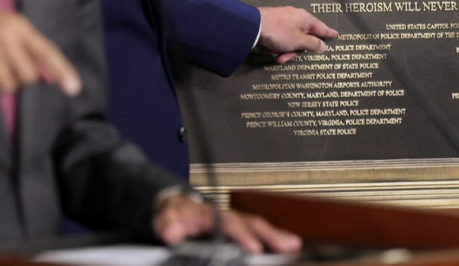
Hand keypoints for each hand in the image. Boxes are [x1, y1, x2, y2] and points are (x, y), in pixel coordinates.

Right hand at [0, 3, 81, 96]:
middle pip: (29, 77)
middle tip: (5, 65)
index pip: (47, 51)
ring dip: (0, 84)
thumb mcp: (7, 29)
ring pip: (9, 87)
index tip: (74, 88)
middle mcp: (4, 36)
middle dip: (20, 78)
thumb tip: (51, 78)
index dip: (62, 71)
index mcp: (18, 25)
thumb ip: (30, 51)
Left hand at [153, 193, 300, 253]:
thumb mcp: (165, 219)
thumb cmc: (174, 215)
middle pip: (252, 224)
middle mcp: (227, 216)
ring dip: (276, 237)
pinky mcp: (238, 233)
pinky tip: (285, 250)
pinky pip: (258, 235)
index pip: (229, 223)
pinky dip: (272, 242)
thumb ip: (168, 225)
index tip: (254, 248)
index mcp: (210, 213)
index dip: (243, 236)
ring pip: (258, 228)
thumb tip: (173, 232)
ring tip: (293, 247)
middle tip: (288, 246)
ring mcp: (234, 224)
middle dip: (271, 234)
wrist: (174, 208)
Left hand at [258, 6, 337, 64]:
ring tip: (278, 56)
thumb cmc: (278, 31)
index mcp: (305, 18)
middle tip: (288, 57)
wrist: (253, 27)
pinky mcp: (273, 25)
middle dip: (296, 51)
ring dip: (285, 51)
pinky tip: (271, 50)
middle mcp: (295, 18)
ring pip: (291, 41)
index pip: (321, 28)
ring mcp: (283, 21)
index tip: (335, 34)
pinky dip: (277, 47)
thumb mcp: (299, 41)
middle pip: (303, 38)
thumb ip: (312, 44)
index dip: (328, 33)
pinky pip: (280, 39)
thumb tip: (323, 45)